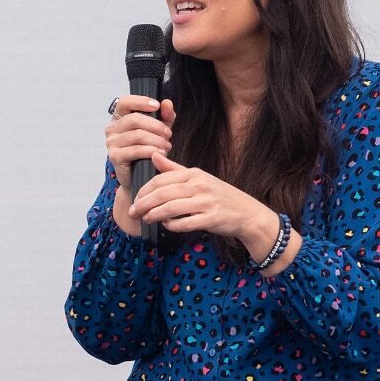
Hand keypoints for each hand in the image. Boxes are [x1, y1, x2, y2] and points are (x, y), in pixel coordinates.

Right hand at [104, 94, 175, 188]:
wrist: (141, 176)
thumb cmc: (148, 150)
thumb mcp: (159, 130)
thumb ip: (164, 116)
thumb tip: (167, 103)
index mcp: (119, 118)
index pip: (125, 102)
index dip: (140, 101)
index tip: (156, 106)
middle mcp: (112, 128)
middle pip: (134, 119)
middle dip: (156, 126)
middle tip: (168, 134)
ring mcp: (111, 143)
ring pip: (137, 135)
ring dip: (156, 140)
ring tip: (167, 145)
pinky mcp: (115, 157)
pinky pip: (136, 150)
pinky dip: (151, 150)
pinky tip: (161, 153)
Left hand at [129, 152, 273, 252]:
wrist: (246, 212)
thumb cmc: (219, 195)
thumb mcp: (198, 178)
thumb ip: (174, 169)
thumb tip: (153, 155)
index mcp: (194, 174)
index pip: (161, 179)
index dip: (144, 190)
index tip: (135, 198)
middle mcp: (199, 186)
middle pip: (163, 194)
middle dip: (144, 203)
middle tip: (133, 211)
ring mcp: (206, 202)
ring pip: (171, 208)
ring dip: (154, 215)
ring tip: (145, 218)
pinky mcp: (211, 219)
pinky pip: (185, 223)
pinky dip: (172, 225)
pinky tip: (166, 225)